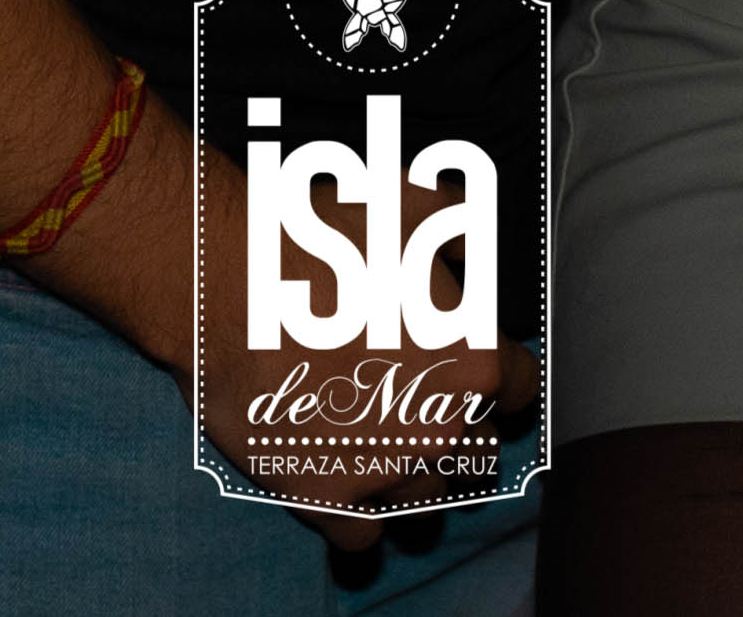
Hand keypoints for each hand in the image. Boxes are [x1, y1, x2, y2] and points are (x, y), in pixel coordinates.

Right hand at [162, 121, 512, 547]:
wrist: (223, 280)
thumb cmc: (317, 236)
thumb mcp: (407, 204)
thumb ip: (460, 224)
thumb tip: (473, 250)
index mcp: (473, 360)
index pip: (518, 391)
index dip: (494, 378)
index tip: (469, 371)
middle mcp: (442, 426)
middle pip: (479, 452)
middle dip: (454, 428)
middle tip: (414, 400)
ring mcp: (385, 470)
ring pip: (427, 500)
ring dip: (411, 475)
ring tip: (379, 441)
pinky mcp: (327, 500)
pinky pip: (365, 538)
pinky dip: (359, 517)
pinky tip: (344, 482)